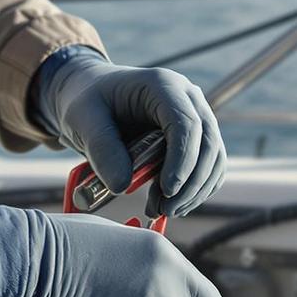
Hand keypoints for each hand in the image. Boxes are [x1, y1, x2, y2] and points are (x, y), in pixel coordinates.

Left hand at [41, 50, 226, 215]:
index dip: (182, 160)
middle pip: (208, 142)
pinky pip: (209, 166)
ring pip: (214, 157)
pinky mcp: (196, 137)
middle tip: (165, 209)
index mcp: (162, 85)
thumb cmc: (87, 103)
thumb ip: (101, 150)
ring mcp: (196, 116)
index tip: (166, 191)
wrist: (92, 96)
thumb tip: (122, 186)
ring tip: (163, 210)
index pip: (187, 124)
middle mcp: (187, 97)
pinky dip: (197, 189)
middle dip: (191, 182)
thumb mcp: (82, 120)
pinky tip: (172, 204)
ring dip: (196, 190)